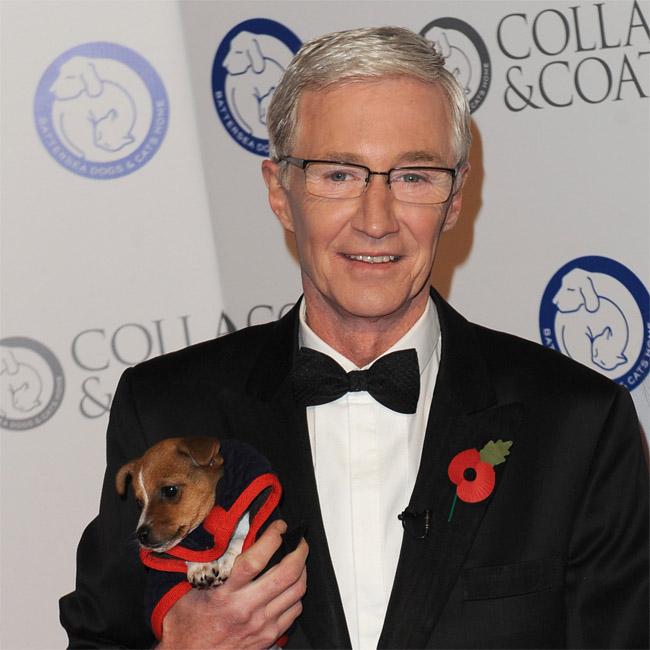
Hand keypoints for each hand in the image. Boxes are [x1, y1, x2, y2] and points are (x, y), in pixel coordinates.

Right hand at [158, 520, 307, 648]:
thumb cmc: (187, 621)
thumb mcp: (192, 586)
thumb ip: (210, 561)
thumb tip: (226, 534)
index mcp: (225, 592)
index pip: (256, 559)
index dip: (273, 538)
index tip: (279, 527)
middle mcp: (246, 608)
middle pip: (286, 574)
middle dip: (299, 551)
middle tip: (298, 540)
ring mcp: (261, 624)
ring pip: (296, 591)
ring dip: (302, 570)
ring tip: (298, 560)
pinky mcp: (268, 637)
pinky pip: (295, 611)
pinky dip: (297, 594)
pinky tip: (291, 586)